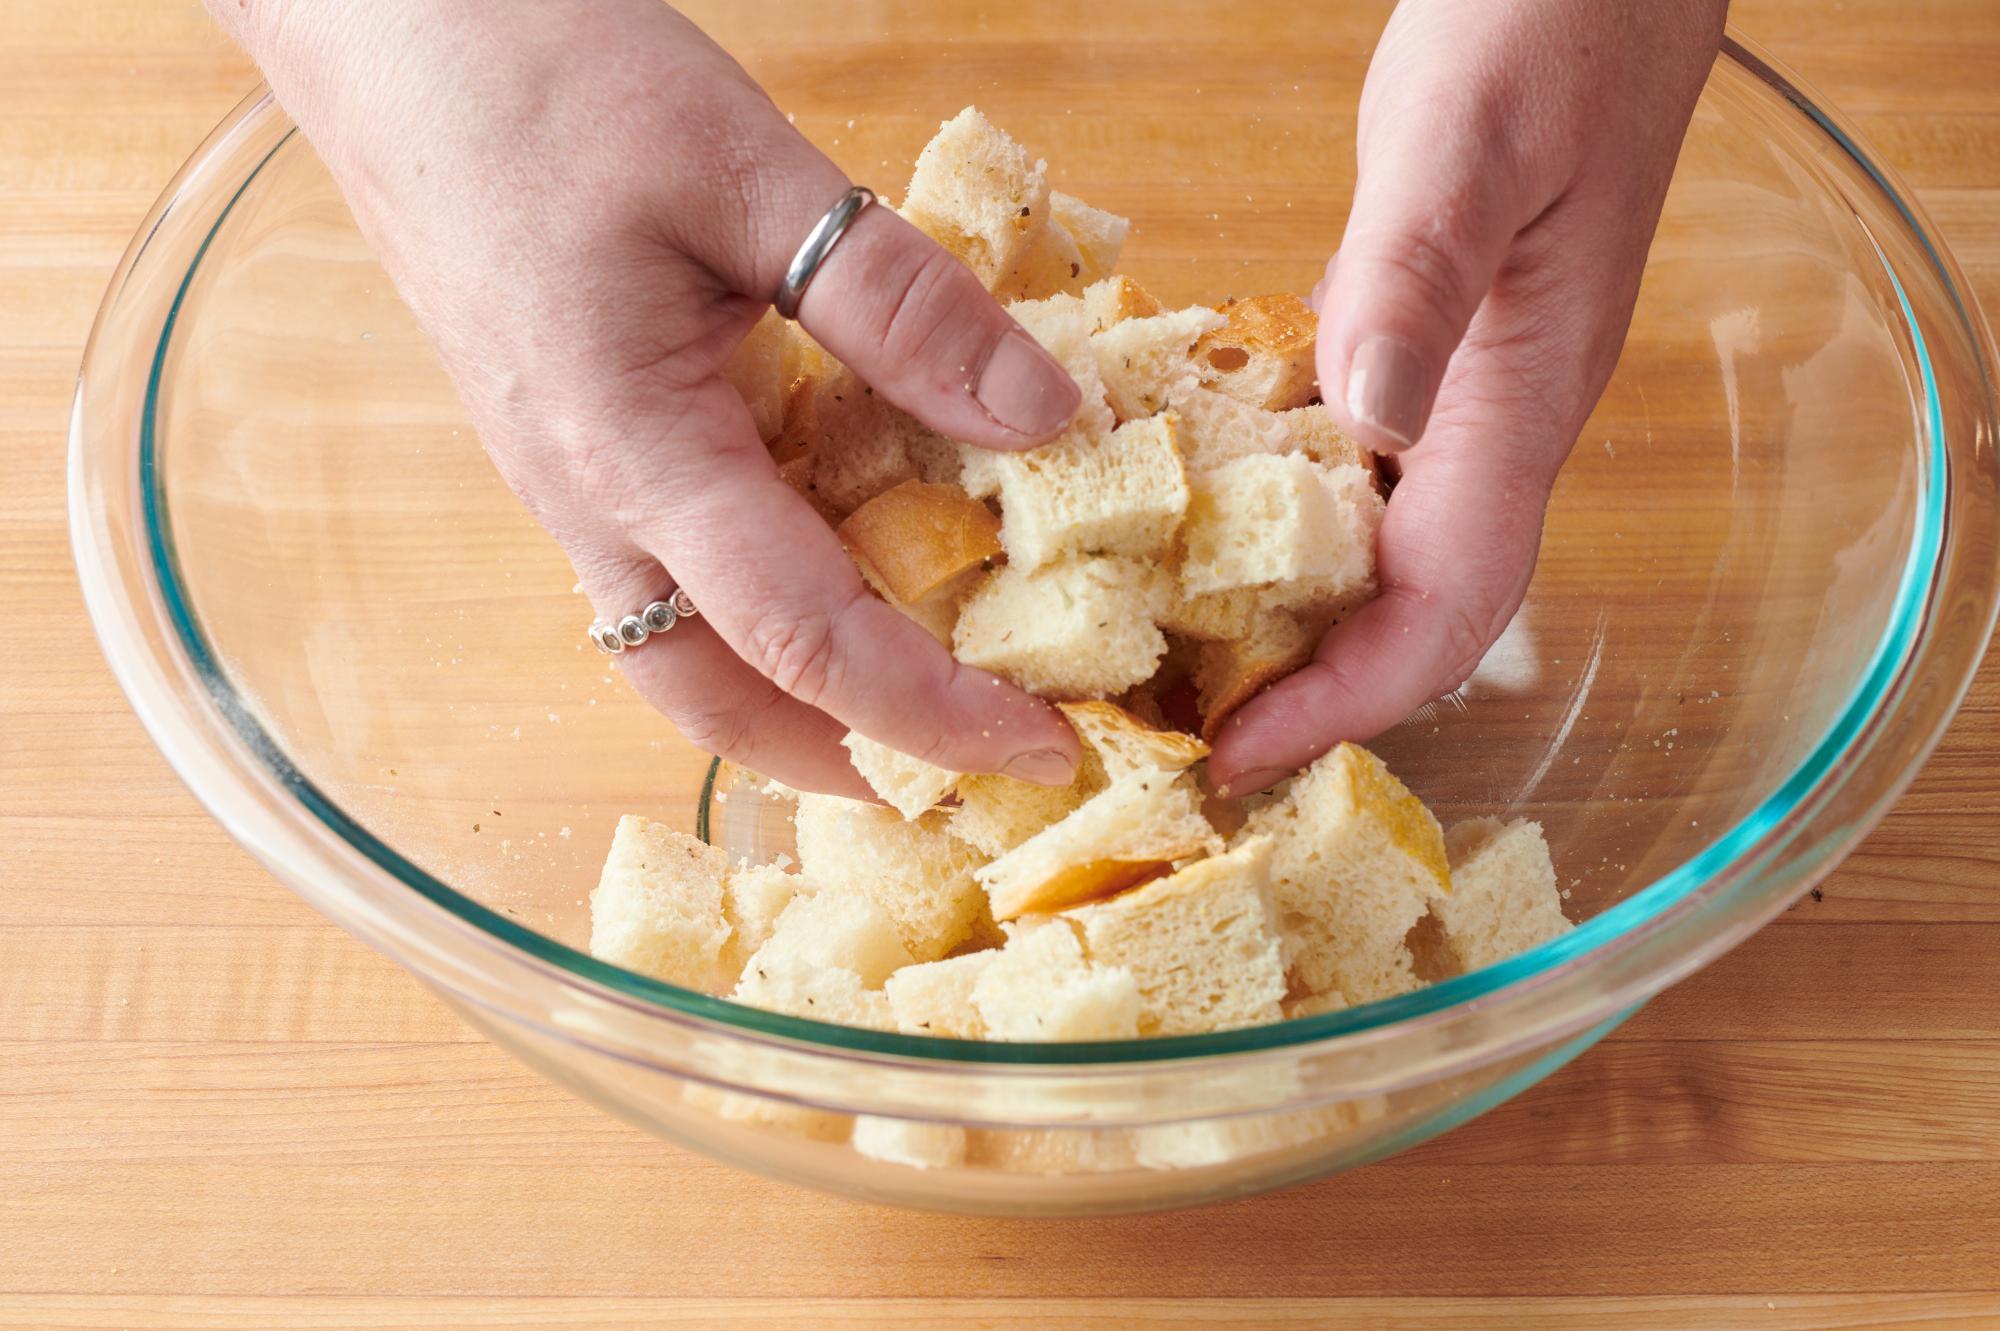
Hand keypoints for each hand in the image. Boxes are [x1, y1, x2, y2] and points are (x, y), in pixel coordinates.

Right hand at [209, 0, 1086, 796]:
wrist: (388, 34)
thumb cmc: (547, 82)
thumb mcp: (750, 172)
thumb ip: (897, 305)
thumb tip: (1041, 416)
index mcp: (634, 451)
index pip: (802, 639)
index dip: (929, 713)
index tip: (1040, 749)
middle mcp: (590, 501)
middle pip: (717, 700)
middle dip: (847, 761)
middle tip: (972, 771)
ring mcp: (569, 483)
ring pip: (683, 655)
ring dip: (799, 704)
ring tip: (918, 704)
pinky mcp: (576, 446)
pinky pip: (672, 579)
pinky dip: (765, 618)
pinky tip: (840, 571)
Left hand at [1208, 0, 1728, 793]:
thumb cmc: (1548, 29)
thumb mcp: (1468, 142)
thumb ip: (1422, 274)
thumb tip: (1369, 419)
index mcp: (1518, 401)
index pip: (1448, 603)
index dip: (1351, 696)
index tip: (1243, 751)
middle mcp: (1487, 420)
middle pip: (1408, 607)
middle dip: (1306, 688)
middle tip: (1173, 730)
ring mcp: (1453, 388)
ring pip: (1374, 548)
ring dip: (1283, 617)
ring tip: (1161, 661)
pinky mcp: (1413, 347)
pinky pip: (1343, 468)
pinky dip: (1267, 513)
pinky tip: (1183, 516)